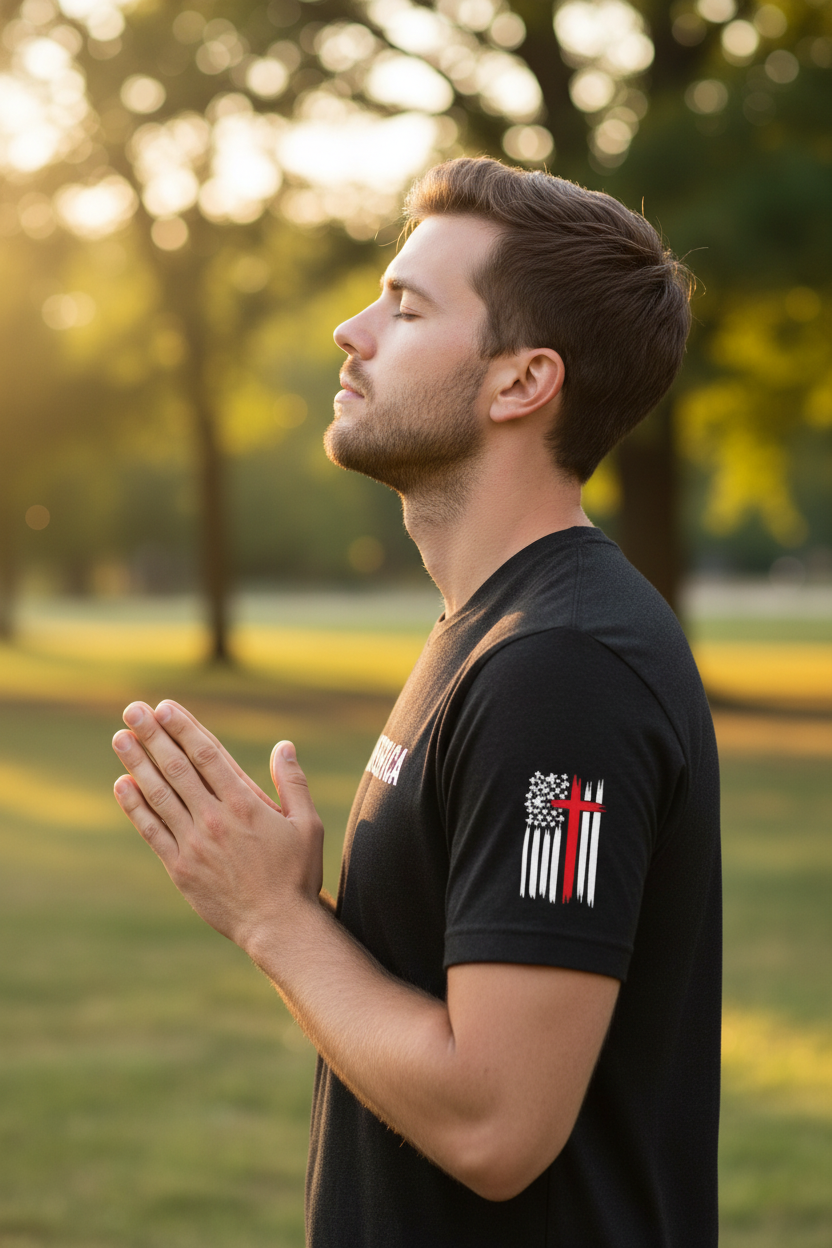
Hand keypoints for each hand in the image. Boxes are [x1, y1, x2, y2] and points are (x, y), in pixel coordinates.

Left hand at [112, 700, 324, 951]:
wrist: (278, 926)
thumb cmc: (297, 873)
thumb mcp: (307, 823)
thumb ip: (293, 782)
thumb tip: (283, 746)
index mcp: (245, 803)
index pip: (207, 755)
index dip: (183, 728)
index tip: (164, 708)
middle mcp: (215, 818)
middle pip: (177, 768)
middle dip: (152, 736)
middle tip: (133, 710)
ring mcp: (194, 843)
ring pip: (159, 795)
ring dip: (137, 764)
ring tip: (120, 738)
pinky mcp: (180, 867)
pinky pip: (152, 831)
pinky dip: (135, 807)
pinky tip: (122, 784)